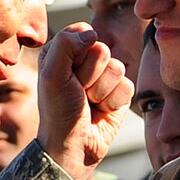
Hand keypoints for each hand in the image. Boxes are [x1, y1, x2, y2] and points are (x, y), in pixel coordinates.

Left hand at [38, 24, 131, 179]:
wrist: (73, 147)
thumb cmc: (58, 113)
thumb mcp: (52, 75)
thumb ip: (65, 45)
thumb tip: (91, 32)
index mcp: (63, 53)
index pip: (83, 33)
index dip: (78, 53)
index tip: (66, 74)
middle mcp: (84, 62)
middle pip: (102, 50)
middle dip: (90, 75)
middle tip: (78, 92)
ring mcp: (104, 78)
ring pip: (117, 68)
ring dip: (101, 91)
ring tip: (89, 103)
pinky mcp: (120, 94)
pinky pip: (128, 86)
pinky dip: (114, 101)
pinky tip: (102, 111)